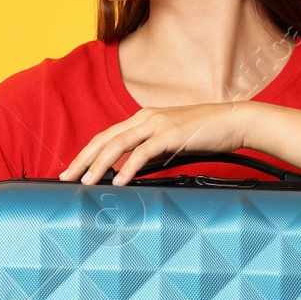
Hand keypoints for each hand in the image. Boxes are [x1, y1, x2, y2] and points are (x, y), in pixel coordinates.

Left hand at [58, 102, 256, 185]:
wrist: (234, 121)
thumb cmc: (204, 134)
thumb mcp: (170, 145)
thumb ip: (149, 155)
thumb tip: (129, 172)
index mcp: (143, 119)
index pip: (106, 136)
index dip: (86, 153)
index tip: (72, 170)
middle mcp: (145, 118)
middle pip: (105, 139)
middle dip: (82, 159)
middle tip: (66, 177)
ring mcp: (158, 124)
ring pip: (118, 143)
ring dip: (99, 164)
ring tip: (86, 182)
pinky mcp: (171, 134)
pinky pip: (144, 151)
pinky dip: (128, 167)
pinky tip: (119, 181)